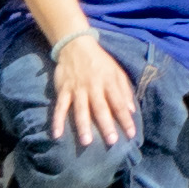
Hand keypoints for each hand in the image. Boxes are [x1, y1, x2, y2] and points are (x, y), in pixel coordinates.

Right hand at [49, 33, 138, 148]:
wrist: (76, 45)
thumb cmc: (100, 61)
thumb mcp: (116, 71)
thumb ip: (124, 90)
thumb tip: (132, 110)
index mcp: (109, 82)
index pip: (119, 103)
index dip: (126, 119)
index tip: (131, 134)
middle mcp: (94, 86)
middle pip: (101, 108)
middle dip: (106, 125)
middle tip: (111, 141)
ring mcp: (77, 89)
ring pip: (81, 109)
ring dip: (83, 125)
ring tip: (86, 142)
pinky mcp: (63, 90)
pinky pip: (60, 107)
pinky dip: (57, 120)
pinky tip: (57, 134)